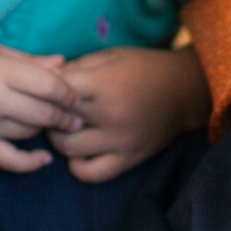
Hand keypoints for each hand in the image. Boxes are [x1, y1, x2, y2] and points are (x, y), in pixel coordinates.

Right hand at [0, 34, 81, 173]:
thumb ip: (27, 60)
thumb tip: (63, 64)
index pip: (48, 86)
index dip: (68, 91)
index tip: (75, 93)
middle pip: (43, 113)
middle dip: (65, 115)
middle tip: (77, 113)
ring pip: (29, 134)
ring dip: (45, 129)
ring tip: (53, 121)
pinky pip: (7, 161)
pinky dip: (28, 163)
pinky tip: (43, 159)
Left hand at [49, 47, 210, 183]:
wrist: (185, 91)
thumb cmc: (144, 68)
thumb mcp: (110, 57)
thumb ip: (77, 67)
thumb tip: (46, 78)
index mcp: (104, 84)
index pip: (57, 91)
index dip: (46, 88)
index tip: (45, 87)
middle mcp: (109, 115)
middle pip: (58, 120)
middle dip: (48, 113)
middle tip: (48, 108)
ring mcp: (119, 141)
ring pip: (68, 148)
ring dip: (58, 138)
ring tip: (62, 128)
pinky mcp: (128, 159)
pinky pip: (91, 173)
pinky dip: (77, 166)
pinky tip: (78, 152)